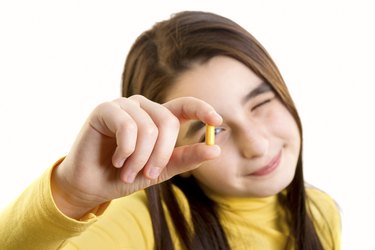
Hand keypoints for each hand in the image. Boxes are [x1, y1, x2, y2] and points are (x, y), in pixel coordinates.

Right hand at [51, 95, 221, 218]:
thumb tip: (216, 149)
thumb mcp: (161, 170)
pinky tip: (117, 161)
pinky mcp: (105, 109)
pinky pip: (127, 125)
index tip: (217, 121)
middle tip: (148, 174)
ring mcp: (124, 106)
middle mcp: (143, 108)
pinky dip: (126, 150)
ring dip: (140, 158)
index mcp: (158, 119)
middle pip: (168, 121)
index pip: (185, 106)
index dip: (202, 110)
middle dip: (161, 154)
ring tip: (128, 172)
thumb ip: (186, 158)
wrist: (93, 186)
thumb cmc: (126, 176)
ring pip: (148, 127)